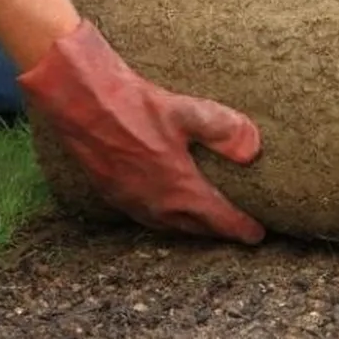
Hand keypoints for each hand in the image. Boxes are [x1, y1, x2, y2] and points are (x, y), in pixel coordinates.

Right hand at [19, 20, 264, 243]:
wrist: (81, 103)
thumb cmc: (134, 106)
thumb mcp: (188, 111)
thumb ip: (225, 130)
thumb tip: (253, 150)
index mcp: (179, 189)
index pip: (219, 219)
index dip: (242, 228)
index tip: (258, 235)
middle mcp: (156, 204)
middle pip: (196, 228)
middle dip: (218, 231)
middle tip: (237, 232)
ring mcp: (132, 202)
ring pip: (169, 226)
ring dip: (191, 227)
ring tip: (206, 224)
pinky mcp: (112, 194)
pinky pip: (146, 217)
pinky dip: (165, 219)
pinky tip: (166, 208)